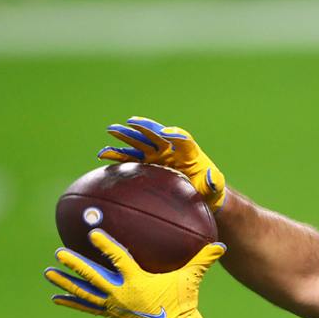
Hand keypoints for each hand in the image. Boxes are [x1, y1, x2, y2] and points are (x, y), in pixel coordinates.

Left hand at [44, 229, 225, 317]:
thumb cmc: (182, 303)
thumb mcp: (190, 279)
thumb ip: (202, 260)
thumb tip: (221, 245)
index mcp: (137, 282)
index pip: (118, 260)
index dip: (105, 246)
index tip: (93, 234)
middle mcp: (121, 294)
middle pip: (93, 277)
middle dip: (75, 264)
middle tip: (59, 252)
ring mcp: (114, 305)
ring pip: (85, 293)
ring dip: (67, 282)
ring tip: (50, 273)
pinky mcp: (112, 313)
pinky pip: (88, 307)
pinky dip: (73, 302)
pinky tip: (57, 298)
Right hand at [98, 116, 226, 212]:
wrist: (198, 195)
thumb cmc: (209, 191)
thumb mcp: (215, 188)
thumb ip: (214, 183)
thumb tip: (211, 176)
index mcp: (189, 152)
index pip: (183, 139)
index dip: (176, 135)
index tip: (167, 134)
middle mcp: (171, 149)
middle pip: (157, 134)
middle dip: (145, 128)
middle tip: (132, 122)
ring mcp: (157, 155)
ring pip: (140, 142)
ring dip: (127, 136)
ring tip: (112, 130)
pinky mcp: (147, 164)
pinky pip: (130, 158)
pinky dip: (118, 155)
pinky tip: (103, 154)